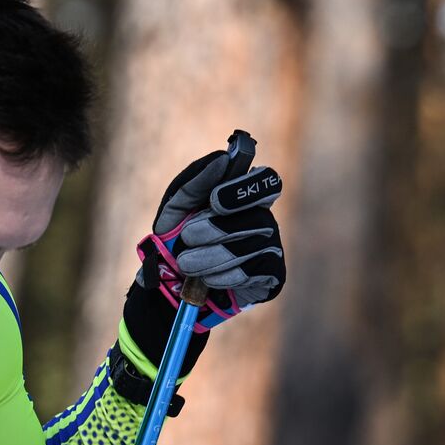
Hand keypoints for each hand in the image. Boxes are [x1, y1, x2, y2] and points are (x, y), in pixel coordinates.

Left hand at [139, 129, 284, 331]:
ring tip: (187, 264)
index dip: (242, 190)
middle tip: (187, 237)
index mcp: (244, 197)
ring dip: (211, 256)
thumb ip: (195, 181)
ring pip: (252, 245)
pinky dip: (225, 275)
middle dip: (216, 228)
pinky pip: (256, 270)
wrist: (172, 286)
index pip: (265, 181)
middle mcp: (264, 219)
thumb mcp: (176, 208)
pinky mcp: (273, 276)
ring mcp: (271, 247)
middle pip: (257, 216)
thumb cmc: (177, 240)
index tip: (213, 201)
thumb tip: (222, 158)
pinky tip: (208, 279)